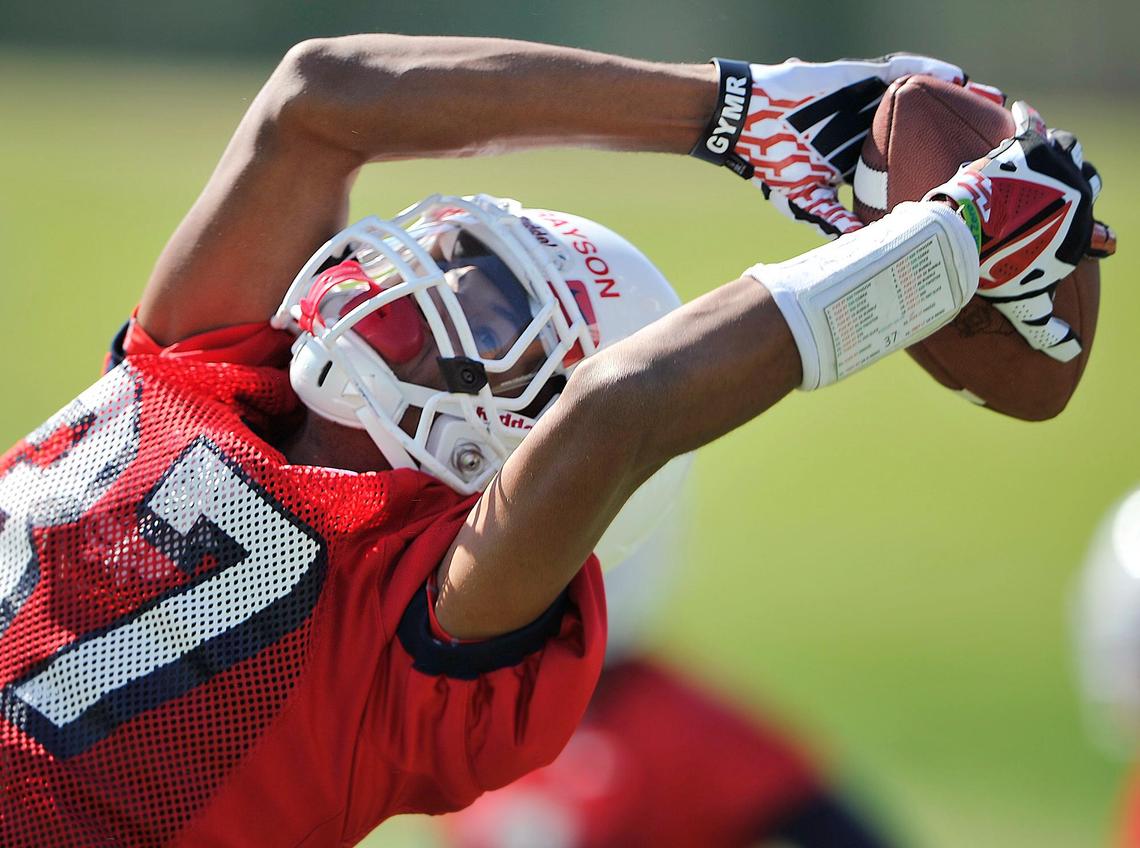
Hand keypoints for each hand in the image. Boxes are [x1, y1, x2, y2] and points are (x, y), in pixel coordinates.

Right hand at [692, 54, 1002, 237]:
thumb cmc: (772, 162)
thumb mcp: (807, 201)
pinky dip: (930, 70)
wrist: (747, 123)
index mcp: (863, 159)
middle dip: (963, 135)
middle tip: (1002, 146)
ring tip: (996, 105)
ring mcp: (868, 102)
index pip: (911, 166)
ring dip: (958, 100)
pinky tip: (960, 76)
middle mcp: (872, 129)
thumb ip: (836, 221)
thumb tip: (864, 249)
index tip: (972, 184)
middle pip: (928, 131)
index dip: (941, 173)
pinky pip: (902, 70)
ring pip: (923, 100)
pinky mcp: (859, 78)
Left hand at [924, 101, 1115, 361]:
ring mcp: (1053, 167)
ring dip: (1061, 150)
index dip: (1090, 232)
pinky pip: (1031, 123)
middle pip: (1089, 180)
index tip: (1081, 232)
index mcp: (1077, 230)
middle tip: (1062, 186)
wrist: (971, 236)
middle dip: (1080, 183)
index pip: (1096, 228)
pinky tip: (1020, 111)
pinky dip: (1028, 117)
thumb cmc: (998, 273)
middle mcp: (1075, 194)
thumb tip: (1068, 355)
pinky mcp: (1026, 146)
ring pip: (1070, 148)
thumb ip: (1045, 328)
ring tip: (1047, 151)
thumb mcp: (1023, 304)